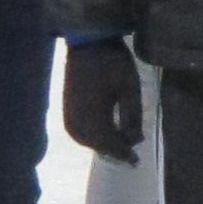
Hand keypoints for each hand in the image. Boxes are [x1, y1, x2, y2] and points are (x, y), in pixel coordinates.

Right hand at [63, 39, 143, 162]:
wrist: (88, 42)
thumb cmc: (113, 62)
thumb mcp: (130, 88)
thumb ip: (133, 117)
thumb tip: (136, 141)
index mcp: (94, 115)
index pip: (109, 144)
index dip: (124, 154)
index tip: (136, 161)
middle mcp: (77, 119)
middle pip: (96, 145)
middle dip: (114, 150)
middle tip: (130, 153)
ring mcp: (69, 114)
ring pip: (85, 140)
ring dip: (102, 144)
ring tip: (119, 143)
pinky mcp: (66, 108)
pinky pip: (77, 131)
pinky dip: (91, 137)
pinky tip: (102, 133)